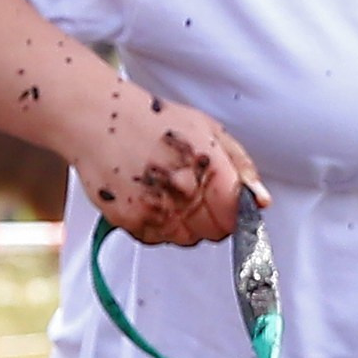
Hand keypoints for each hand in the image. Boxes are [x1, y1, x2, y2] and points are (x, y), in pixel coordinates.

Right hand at [70, 76, 264, 245]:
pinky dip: (155, 224)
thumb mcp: (208, 130)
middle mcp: (183, 192)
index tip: (224, 201)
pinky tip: (146, 195)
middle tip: (190, 188)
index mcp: (209, 167)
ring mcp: (155, 209)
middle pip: (213, 232)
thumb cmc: (153, 120)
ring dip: (182, 222)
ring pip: (186, 239)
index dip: (234, 211)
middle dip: (209, 216)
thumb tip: (262, 200)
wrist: (96, 118)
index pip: (237, 217)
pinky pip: (156, 239)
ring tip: (165, 189)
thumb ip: (240, 167)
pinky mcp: (130, 221)